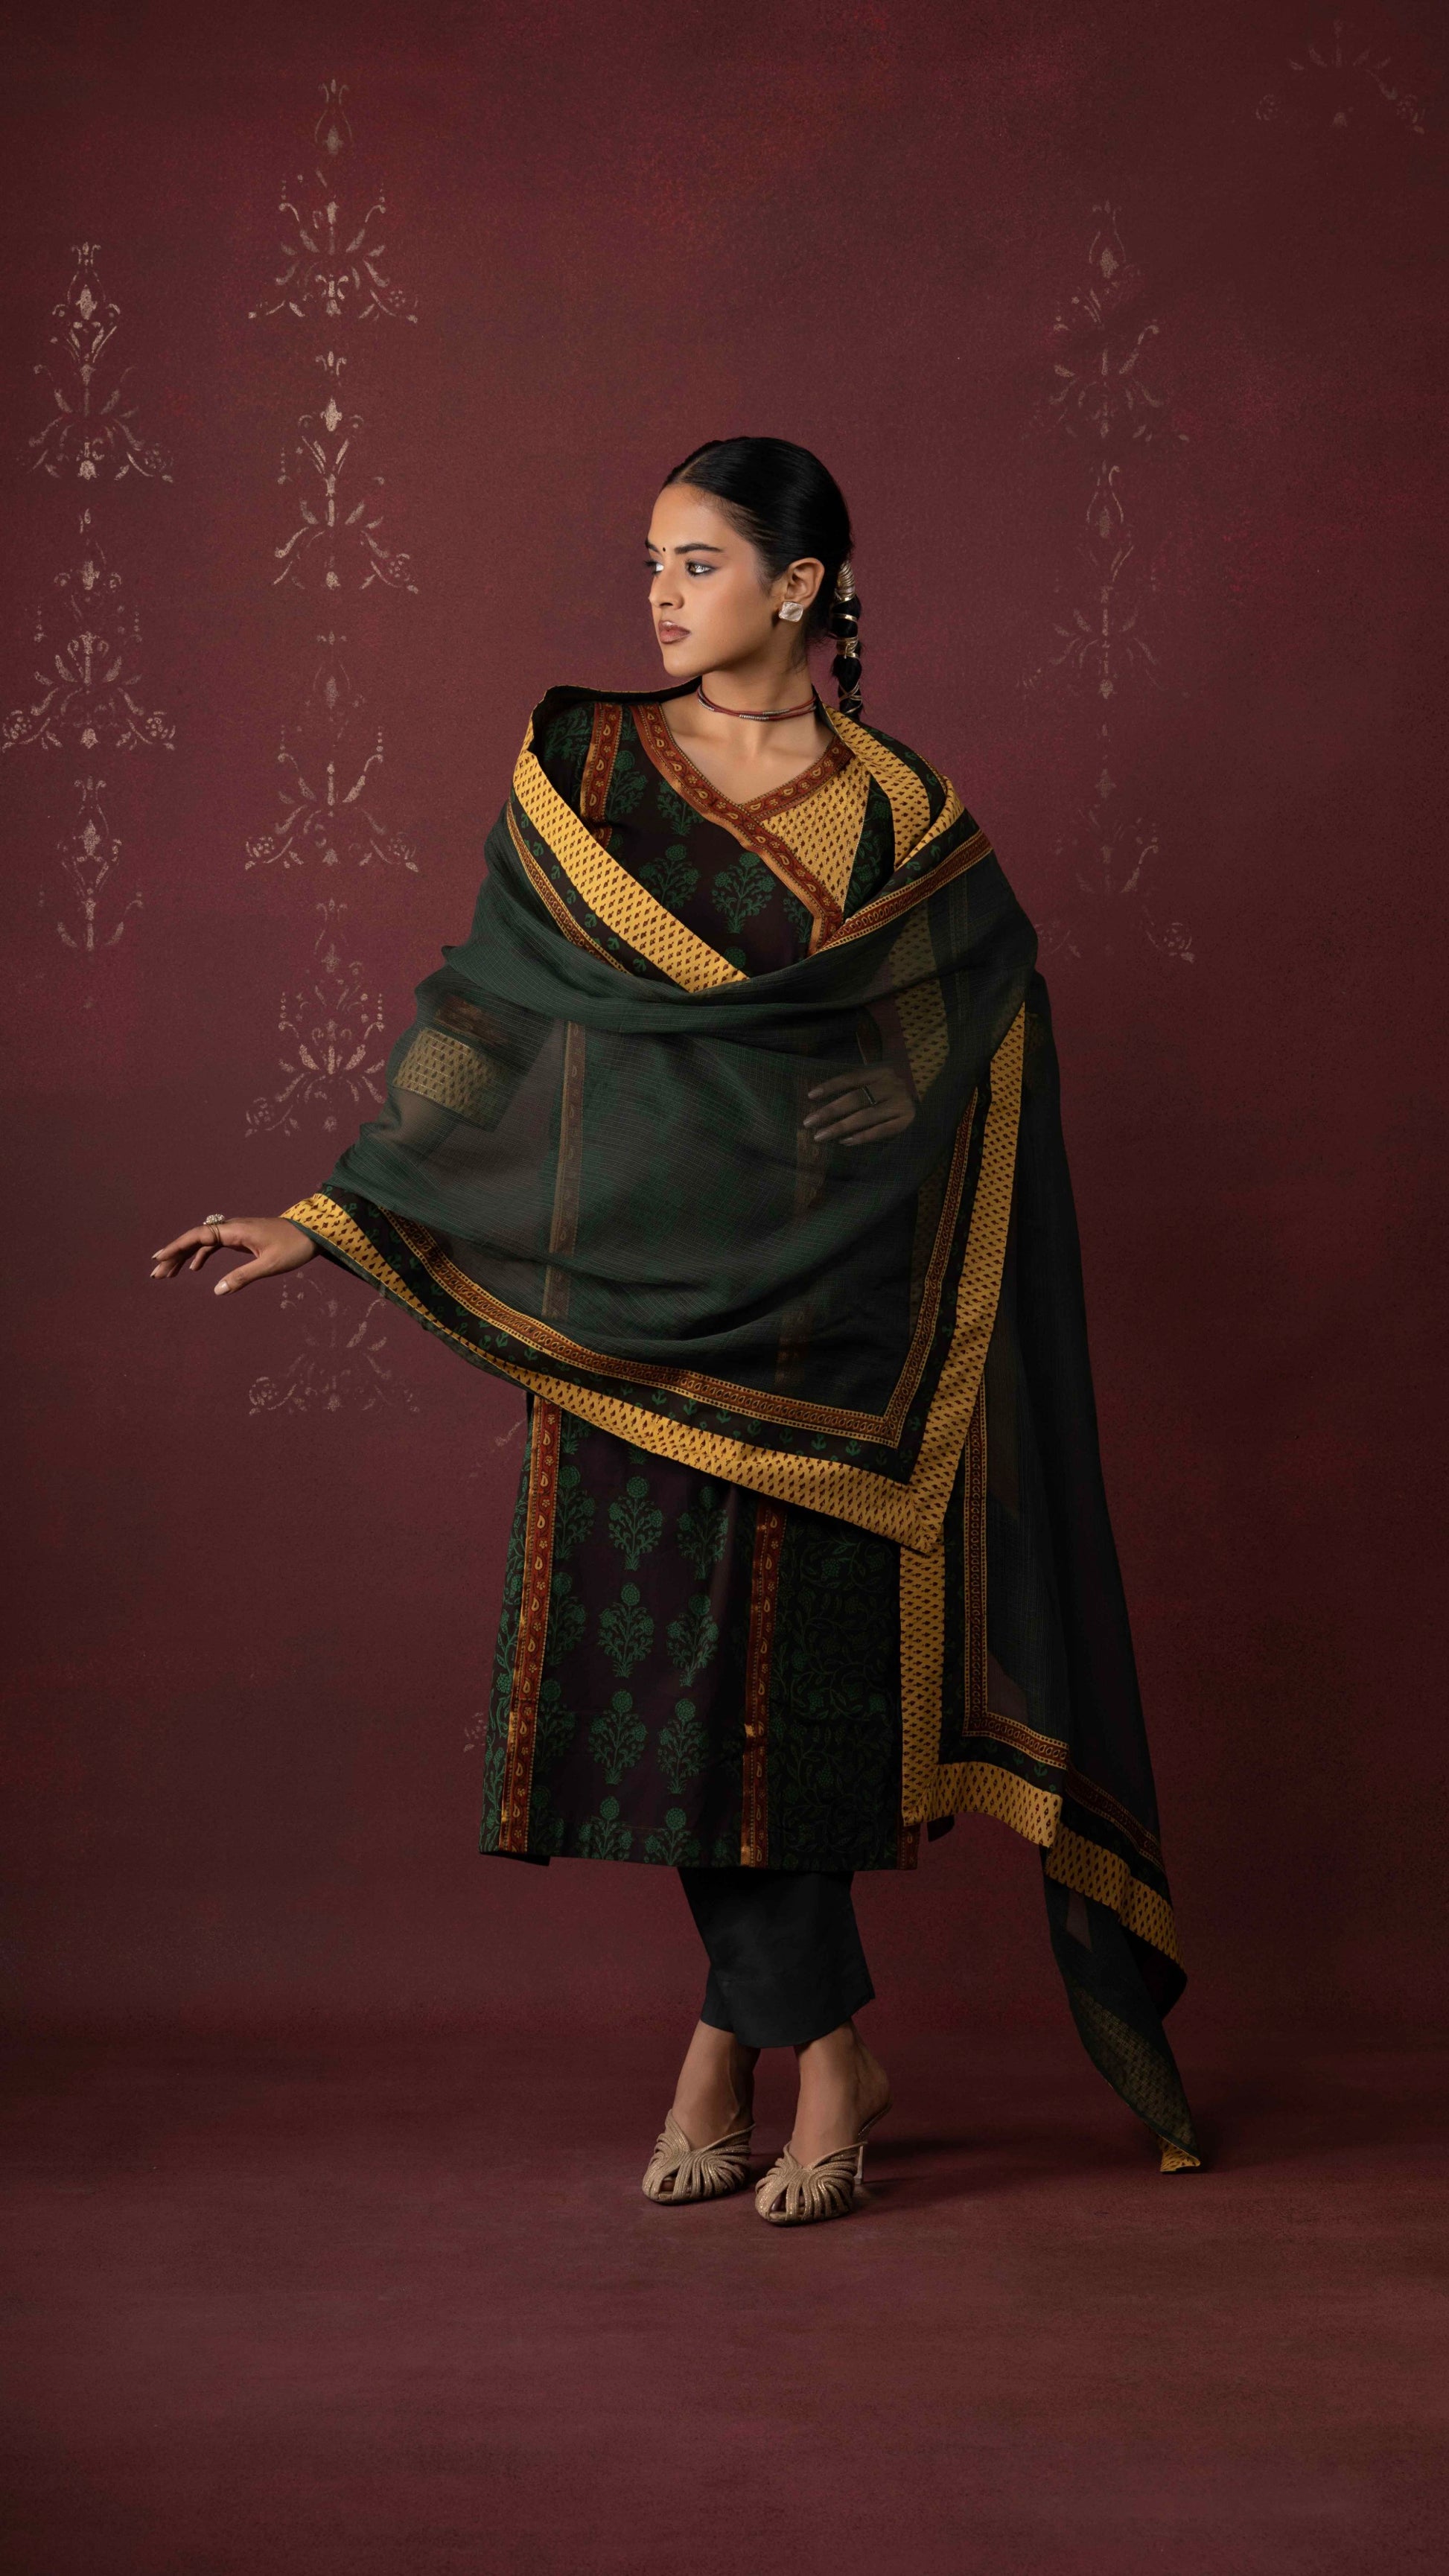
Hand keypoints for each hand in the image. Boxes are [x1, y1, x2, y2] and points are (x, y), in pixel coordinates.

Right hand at [150, 1215, 316, 1295]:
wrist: (313, 1233)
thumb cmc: (293, 1247)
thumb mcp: (269, 1265)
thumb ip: (243, 1277)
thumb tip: (217, 1291)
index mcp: (235, 1231)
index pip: (198, 1236)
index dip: (177, 1247)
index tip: (159, 1258)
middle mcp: (232, 1228)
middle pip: (195, 1239)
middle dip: (175, 1255)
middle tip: (156, 1273)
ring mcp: (236, 1233)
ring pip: (203, 1243)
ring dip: (186, 1256)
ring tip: (169, 1273)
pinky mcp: (242, 1239)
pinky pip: (215, 1245)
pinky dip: (203, 1256)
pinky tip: (196, 1269)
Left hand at [801, 1066, 914, 1145]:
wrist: (927, 1098)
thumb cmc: (892, 1090)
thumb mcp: (878, 1079)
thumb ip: (857, 1085)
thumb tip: (821, 1096)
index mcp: (882, 1071)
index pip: (852, 1078)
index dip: (831, 1086)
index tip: (810, 1096)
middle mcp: (892, 1085)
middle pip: (856, 1098)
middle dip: (830, 1111)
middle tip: (809, 1122)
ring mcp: (901, 1104)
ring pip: (866, 1116)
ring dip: (840, 1127)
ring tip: (821, 1135)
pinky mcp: (906, 1121)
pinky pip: (880, 1131)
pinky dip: (861, 1137)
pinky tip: (844, 1141)